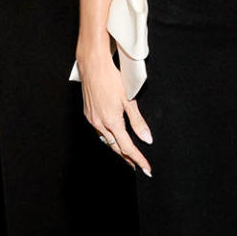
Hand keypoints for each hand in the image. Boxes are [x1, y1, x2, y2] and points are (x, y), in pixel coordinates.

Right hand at [78, 49, 152, 175]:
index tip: (147, 169)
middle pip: (116, 147)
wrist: (93, 66)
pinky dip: (109, 138)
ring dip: (118, 149)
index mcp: (112, 122)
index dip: (138, 159)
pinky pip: (100, 132)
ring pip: (107, 140)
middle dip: (128, 158)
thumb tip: (147, 139)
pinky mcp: (88, 114)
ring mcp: (92, 119)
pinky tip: (114, 138)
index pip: (128, 147)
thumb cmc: (112, 79)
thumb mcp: (129, 100)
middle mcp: (99, 124)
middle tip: (138, 166)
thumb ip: (138, 122)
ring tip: (128, 156)